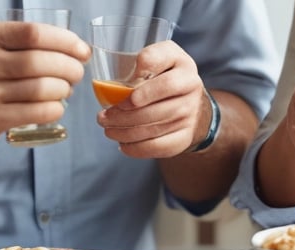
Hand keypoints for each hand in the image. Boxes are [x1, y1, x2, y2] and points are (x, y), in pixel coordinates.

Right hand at [0, 22, 90, 148]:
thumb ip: (30, 46)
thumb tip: (80, 51)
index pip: (34, 33)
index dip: (66, 41)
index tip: (82, 51)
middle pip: (40, 62)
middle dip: (70, 68)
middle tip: (77, 74)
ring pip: (42, 89)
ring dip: (64, 90)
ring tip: (65, 91)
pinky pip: (37, 112)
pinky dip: (55, 109)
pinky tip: (56, 107)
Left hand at [97, 41, 208, 157]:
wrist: (190, 99)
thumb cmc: (165, 74)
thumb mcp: (159, 57)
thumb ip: (147, 59)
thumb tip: (124, 80)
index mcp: (182, 64)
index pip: (164, 72)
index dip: (144, 85)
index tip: (125, 86)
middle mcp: (191, 88)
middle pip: (154, 108)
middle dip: (122, 115)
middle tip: (102, 117)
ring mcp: (190, 114)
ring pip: (153, 129)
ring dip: (124, 132)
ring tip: (107, 129)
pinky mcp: (185, 136)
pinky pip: (158, 147)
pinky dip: (136, 148)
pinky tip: (123, 143)